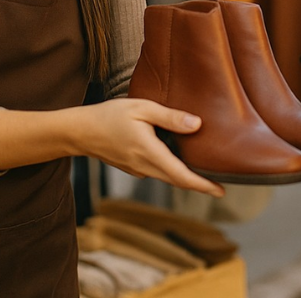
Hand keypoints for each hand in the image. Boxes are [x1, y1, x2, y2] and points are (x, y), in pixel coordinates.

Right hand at [77, 99, 224, 197]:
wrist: (80, 131)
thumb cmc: (110, 116)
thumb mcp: (142, 108)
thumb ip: (170, 117)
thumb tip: (197, 124)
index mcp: (150, 152)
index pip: (181, 175)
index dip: (202, 185)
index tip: (220, 191)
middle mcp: (145, 167)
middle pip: (178, 181)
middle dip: (199, 185)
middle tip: (220, 187)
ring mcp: (138, 170)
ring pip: (167, 177)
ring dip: (185, 178)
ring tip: (203, 174)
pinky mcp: (133, 168)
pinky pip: (156, 172)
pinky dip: (171, 170)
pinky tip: (177, 160)